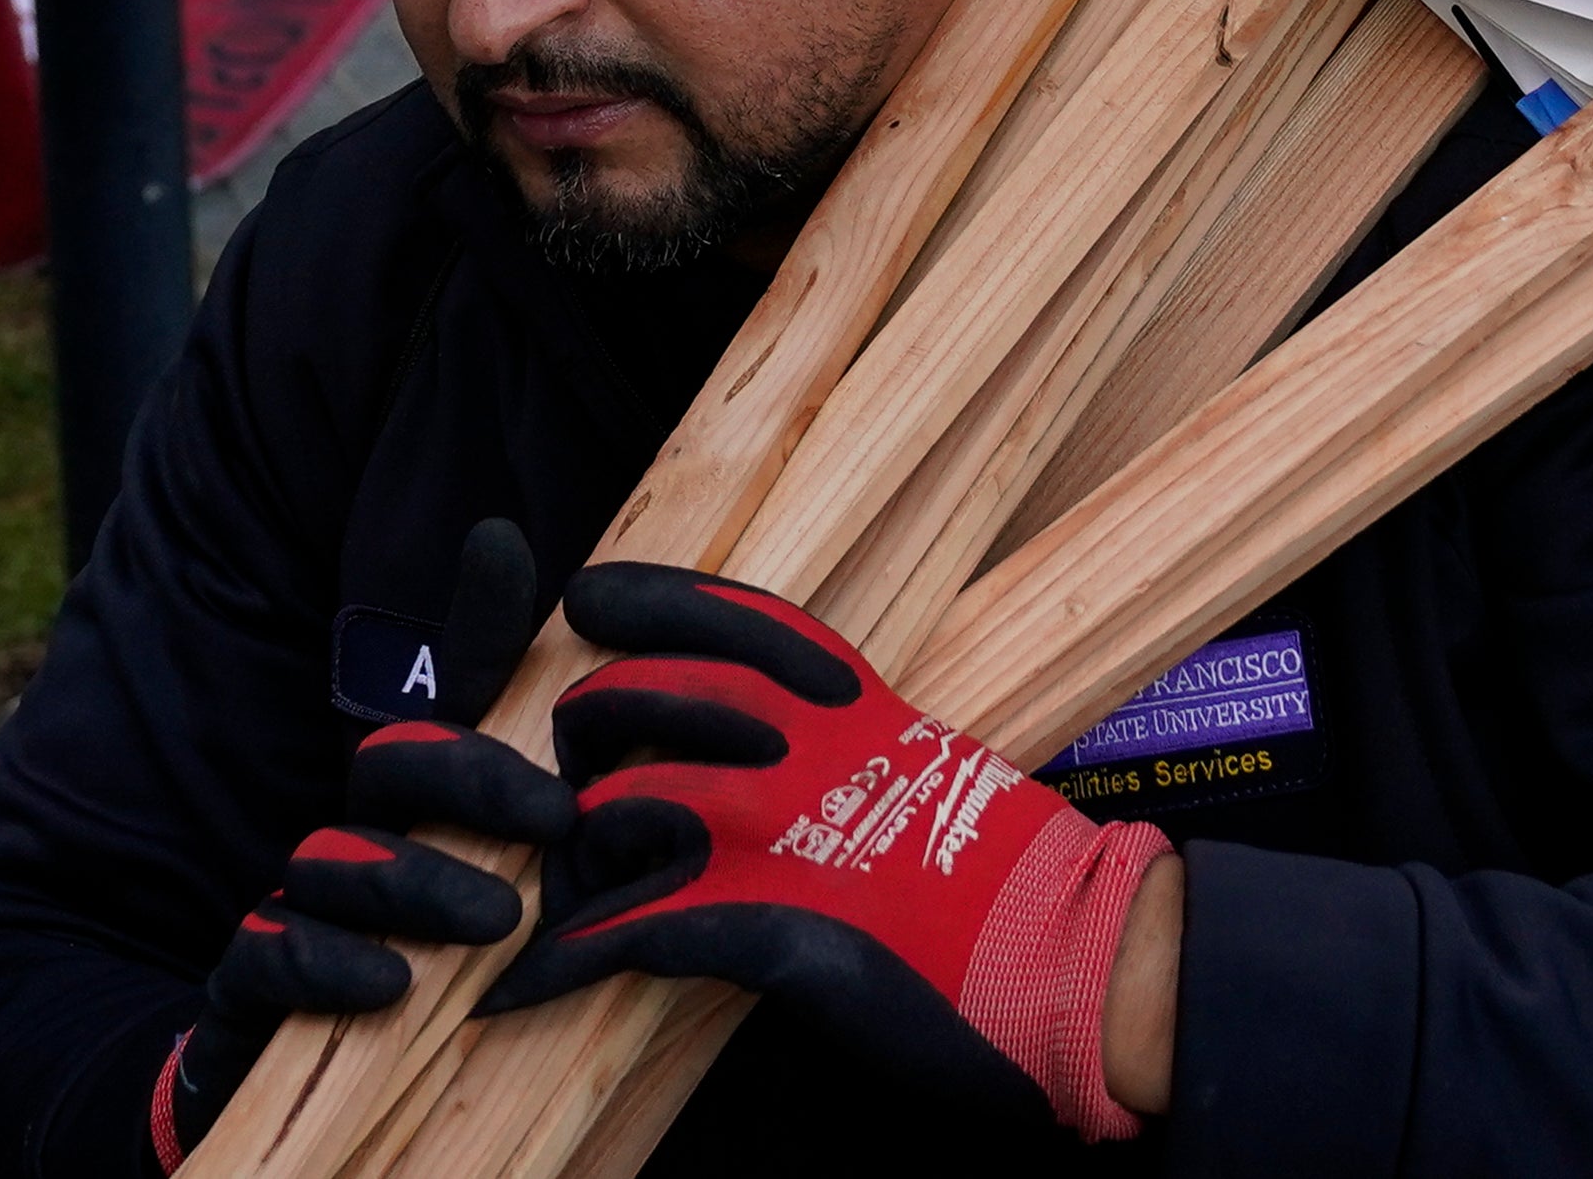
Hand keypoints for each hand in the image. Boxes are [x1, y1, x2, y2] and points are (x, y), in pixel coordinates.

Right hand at [152, 518, 576, 1170]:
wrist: (308, 1074)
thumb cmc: (418, 947)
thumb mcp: (492, 857)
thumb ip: (509, 729)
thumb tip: (505, 540)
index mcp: (405, 801)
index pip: (434, 723)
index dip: (485, 718)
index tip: (564, 778)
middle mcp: (349, 837)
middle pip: (386, 776)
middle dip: (469, 787)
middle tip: (555, 823)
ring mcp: (294, 908)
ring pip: (332, 866)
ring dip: (414, 884)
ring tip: (497, 919)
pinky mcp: (248, 989)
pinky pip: (265, 959)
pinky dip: (322, 965)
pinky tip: (389, 984)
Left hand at [481, 566, 1173, 1142]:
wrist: (1074, 954)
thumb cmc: (1012, 871)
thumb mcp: (927, 763)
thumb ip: (845, 745)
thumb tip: (787, 762)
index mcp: (842, 692)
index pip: (715, 610)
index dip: (636, 600)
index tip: (587, 602)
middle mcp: (791, 738)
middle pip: (624, 701)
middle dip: (576, 753)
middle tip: (576, 798)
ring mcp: (766, 826)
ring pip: (605, 812)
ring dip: (571, 867)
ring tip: (567, 907)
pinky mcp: (752, 921)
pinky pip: (615, 936)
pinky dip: (557, 967)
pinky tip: (518, 992)